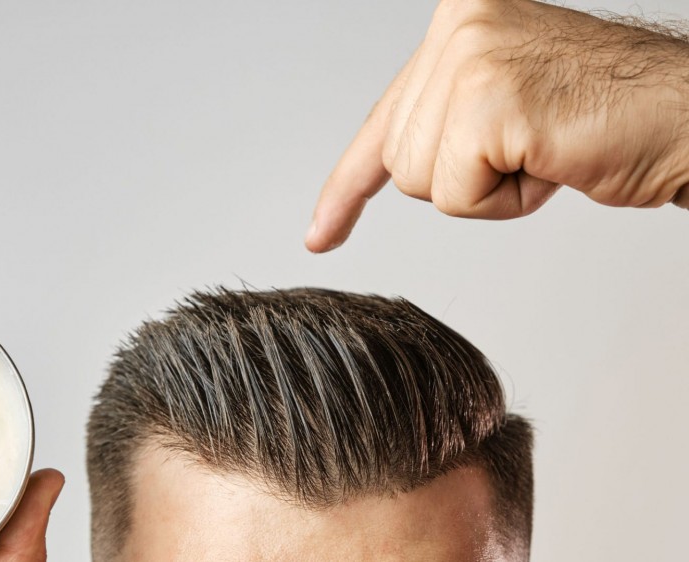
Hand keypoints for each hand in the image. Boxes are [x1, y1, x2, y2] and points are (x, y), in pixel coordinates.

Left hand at [306, 0, 688, 252]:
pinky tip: (550, 158)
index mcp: (457, 22)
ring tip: (545, 147)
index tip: (320, 233)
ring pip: (421, 181)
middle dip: (465, 177)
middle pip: (400, 161)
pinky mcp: (491, 99)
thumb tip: (389, 164)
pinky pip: (456, 195)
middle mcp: (457, 26)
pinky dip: (506, 200)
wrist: (688, 118)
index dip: (349, 186)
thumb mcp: (504, 106)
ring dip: (488, 187)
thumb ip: (445, 119)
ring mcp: (471, 57)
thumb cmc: (606, 118)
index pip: (383, 120)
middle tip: (534, 144)